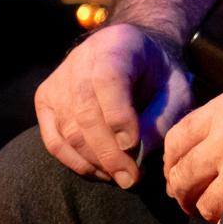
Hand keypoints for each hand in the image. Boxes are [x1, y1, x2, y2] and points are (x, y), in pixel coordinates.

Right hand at [35, 23, 192, 187]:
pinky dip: (76, 162)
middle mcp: (80, 59)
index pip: (107, 80)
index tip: (133, 145)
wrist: (132, 55)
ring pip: (68, 130)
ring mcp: (58, 80)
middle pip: (84, 111)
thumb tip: (138, 154)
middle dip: (108, 152)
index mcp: (116, 45)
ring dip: (95, 161)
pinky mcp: (45, 100)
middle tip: (131, 178)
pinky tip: (101, 171)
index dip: (118, 116)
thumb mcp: (176, 89)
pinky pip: (54, 140)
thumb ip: (162, 118)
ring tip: (122, 176)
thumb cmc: (159, 75)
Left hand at [162, 86, 222, 223]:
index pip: (176, 138)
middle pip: (181, 173)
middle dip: (180, 193)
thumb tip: (185, 155)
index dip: (169, 162)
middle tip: (186, 201)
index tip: (173, 174)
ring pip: (203, 201)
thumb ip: (218, 122)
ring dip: (205, 209)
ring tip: (215, 208)